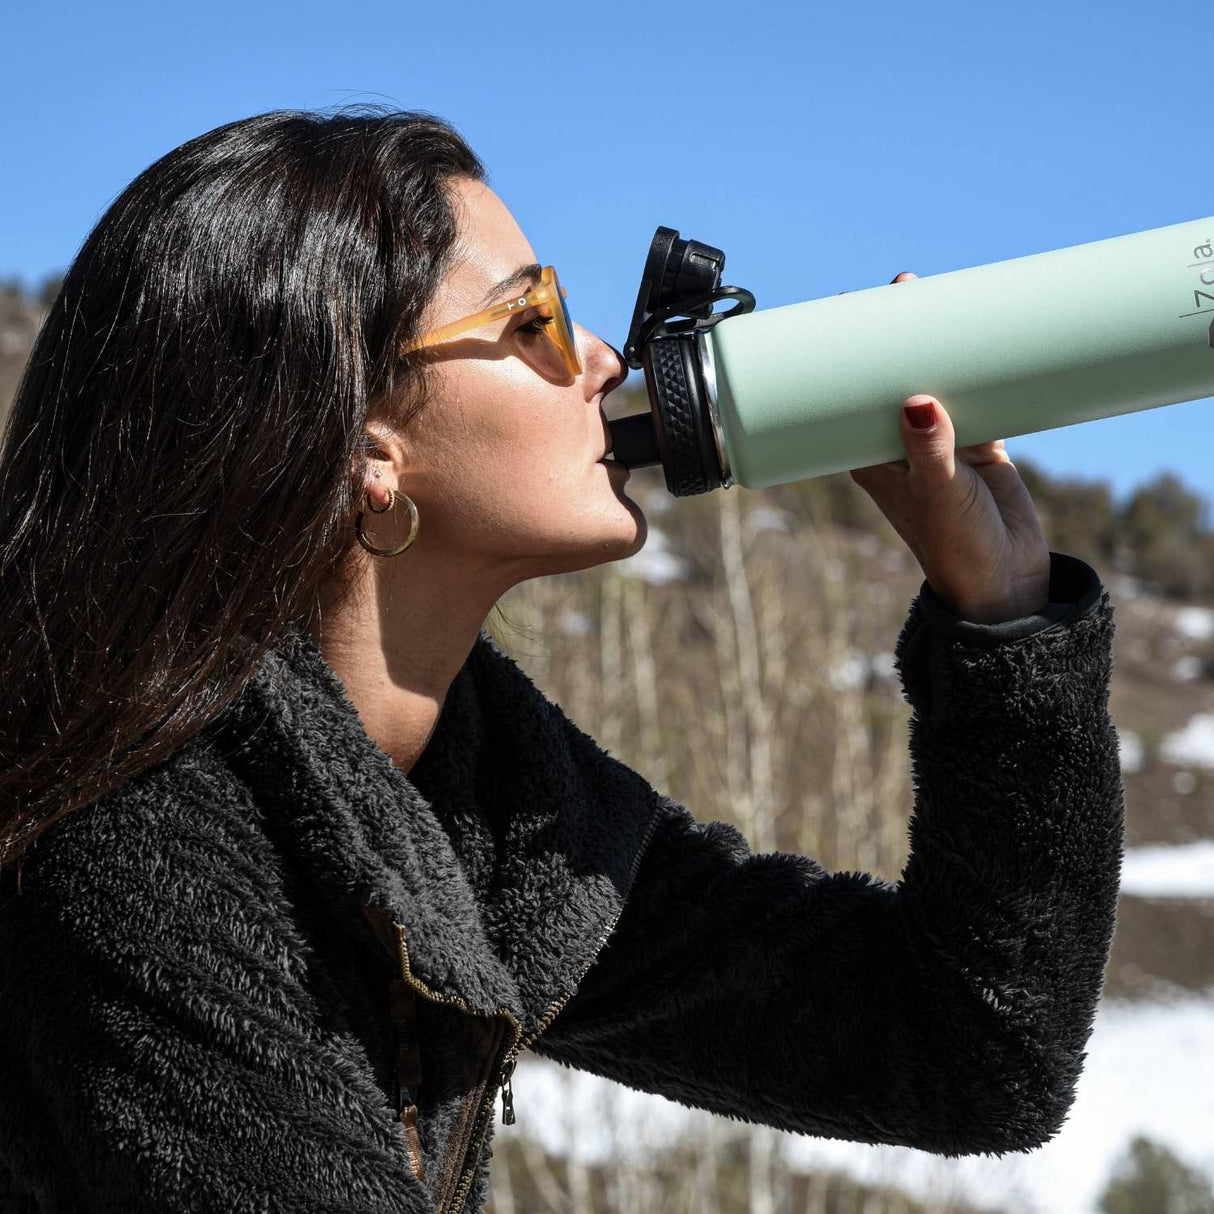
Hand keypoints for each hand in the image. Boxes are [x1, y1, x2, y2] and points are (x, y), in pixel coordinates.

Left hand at [845, 273, 1051, 624]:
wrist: (1006, 580)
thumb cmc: (957, 548)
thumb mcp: (939, 496)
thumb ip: (930, 451)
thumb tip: (917, 401)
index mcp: (870, 459)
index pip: (845, 399)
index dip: (840, 359)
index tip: (840, 311)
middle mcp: (900, 446)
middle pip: (887, 379)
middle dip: (891, 337)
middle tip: (899, 289)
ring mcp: (941, 442)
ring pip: (931, 379)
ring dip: (933, 344)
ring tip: (940, 296)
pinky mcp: (981, 442)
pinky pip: (975, 392)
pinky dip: (976, 366)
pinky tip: (983, 332)